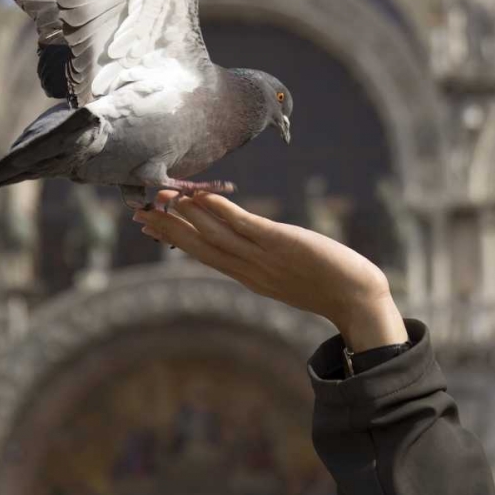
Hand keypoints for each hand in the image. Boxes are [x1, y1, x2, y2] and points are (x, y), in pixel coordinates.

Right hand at [133, 191, 407, 351]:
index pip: (202, 254)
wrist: (358, 298)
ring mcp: (263, 257)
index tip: (147, 224)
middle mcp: (249, 269)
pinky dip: (220, 210)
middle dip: (167, 228)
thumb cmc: (327, 284)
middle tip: (136, 212)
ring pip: (215, 234)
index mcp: (247, 275)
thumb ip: (262, 259)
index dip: (173, 238)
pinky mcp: (280, 243)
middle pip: (199, 246)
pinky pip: (244, 225)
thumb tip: (249, 244)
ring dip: (185, 215)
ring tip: (160, 199)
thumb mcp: (285, 273)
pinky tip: (203, 195)